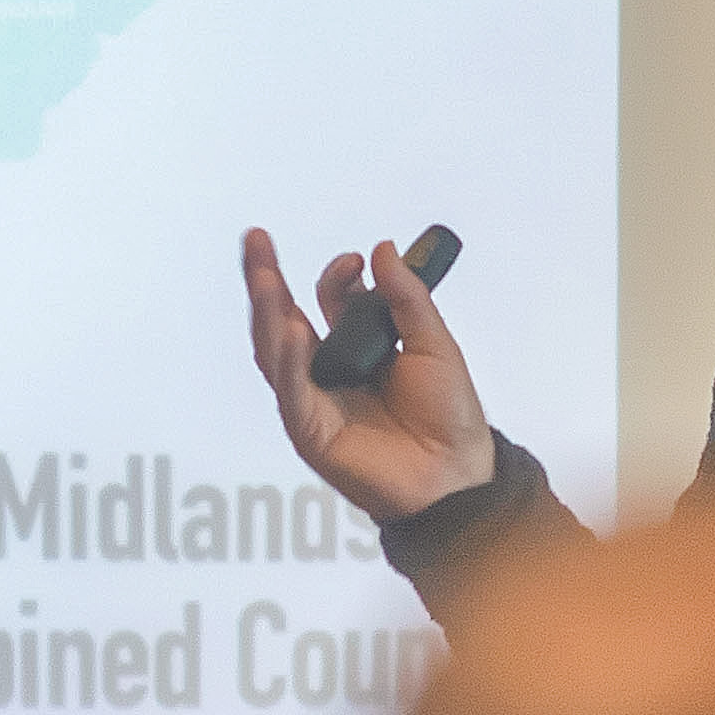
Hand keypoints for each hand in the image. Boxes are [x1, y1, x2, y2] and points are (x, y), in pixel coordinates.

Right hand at [242, 228, 496, 523]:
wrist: (458, 474)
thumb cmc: (449, 416)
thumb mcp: (433, 344)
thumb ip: (406, 299)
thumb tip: (382, 249)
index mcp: (357, 348)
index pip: (329, 301)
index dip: (336, 277)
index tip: (355, 261)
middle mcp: (330, 371)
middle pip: (284, 319)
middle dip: (266, 279)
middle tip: (256, 240)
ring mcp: (316, 401)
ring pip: (276, 352)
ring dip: (267, 313)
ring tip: (264, 278)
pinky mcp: (311, 432)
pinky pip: (293, 393)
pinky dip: (289, 362)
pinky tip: (290, 330)